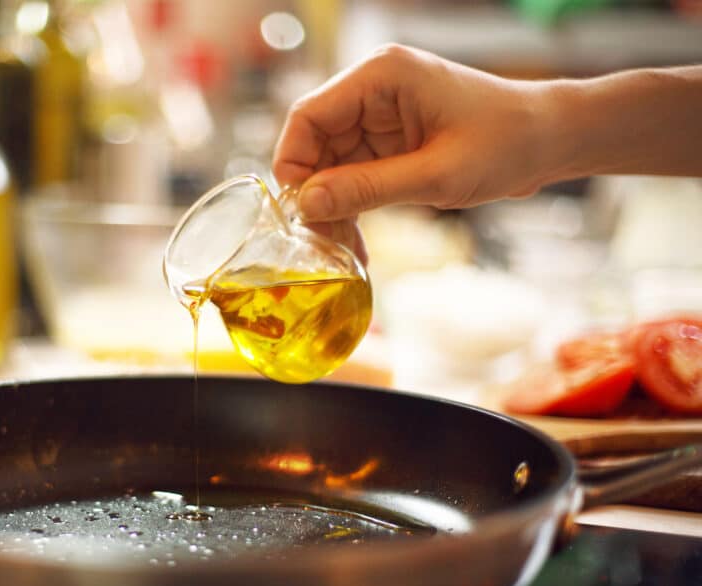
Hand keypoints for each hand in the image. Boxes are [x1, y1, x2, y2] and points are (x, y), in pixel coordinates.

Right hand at [273, 44, 552, 221]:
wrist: (551, 140)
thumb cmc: (506, 143)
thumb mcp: (435, 175)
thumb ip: (367, 188)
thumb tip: (307, 205)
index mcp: (380, 76)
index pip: (308, 115)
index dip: (293, 164)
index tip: (297, 211)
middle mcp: (372, 90)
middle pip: (314, 144)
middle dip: (313, 195)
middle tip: (320, 243)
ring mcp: (379, 116)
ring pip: (329, 166)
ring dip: (332, 208)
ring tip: (342, 251)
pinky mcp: (389, 141)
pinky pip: (353, 175)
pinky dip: (352, 208)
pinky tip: (356, 242)